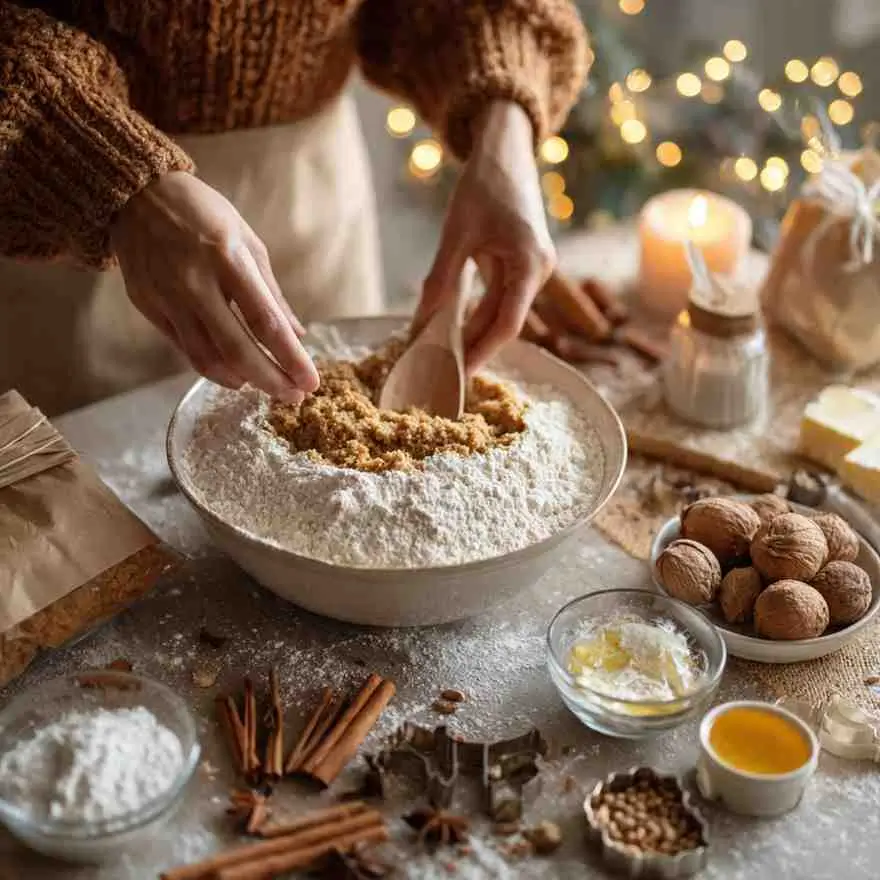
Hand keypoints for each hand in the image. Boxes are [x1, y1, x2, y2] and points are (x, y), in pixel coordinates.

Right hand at [111, 172, 318, 402]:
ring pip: (207, 358)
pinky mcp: (147, 306)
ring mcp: (167, 297)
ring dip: (240, 380)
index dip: (290, 359)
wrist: (135, 194)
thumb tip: (298, 336)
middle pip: (237, 349)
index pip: (265, 322)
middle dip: (270, 380)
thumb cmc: (203, 215)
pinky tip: (233, 373)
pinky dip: (212, 367)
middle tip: (293, 397)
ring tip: (263, 386)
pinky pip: (184, 348)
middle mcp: (194, 282)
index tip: (310, 383)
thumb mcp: (247, 242)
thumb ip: (272, 293)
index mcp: (227, 258)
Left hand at [414, 102, 554, 370]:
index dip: (482, 351)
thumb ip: (441, 279)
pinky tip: (454, 330)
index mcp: (530, 263)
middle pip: (505, 322)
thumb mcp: (457, 233)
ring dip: (474, 333)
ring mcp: (534, 268)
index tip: (458, 374)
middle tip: (442, 374)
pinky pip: (501, 298)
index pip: (508, 322)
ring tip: (443, 358)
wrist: (506, 150)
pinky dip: (477, 314)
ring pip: (502, 312)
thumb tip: (420, 323)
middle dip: (473, 348)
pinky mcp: (524, 264)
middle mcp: (539, 271)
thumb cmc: (484, 184)